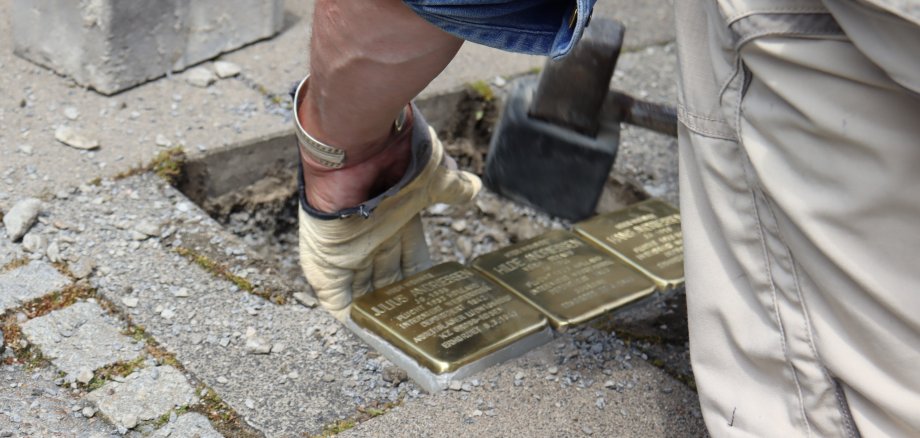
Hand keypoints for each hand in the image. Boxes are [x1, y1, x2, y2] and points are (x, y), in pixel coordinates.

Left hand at [298, 124, 480, 320]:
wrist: (354, 150)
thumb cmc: (394, 159)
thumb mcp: (433, 176)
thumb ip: (452, 188)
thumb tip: (474, 187)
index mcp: (394, 221)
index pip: (411, 261)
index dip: (424, 283)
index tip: (440, 304)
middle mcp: (370, 238)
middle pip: (389, 280)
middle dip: (403, 303)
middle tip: (422, 329)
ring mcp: (346, 252)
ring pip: (364, 293)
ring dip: (381, 314)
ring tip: (401, 339)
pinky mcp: (323, 265)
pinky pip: (337, 300)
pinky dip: (352, 318)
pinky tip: (371, 335)